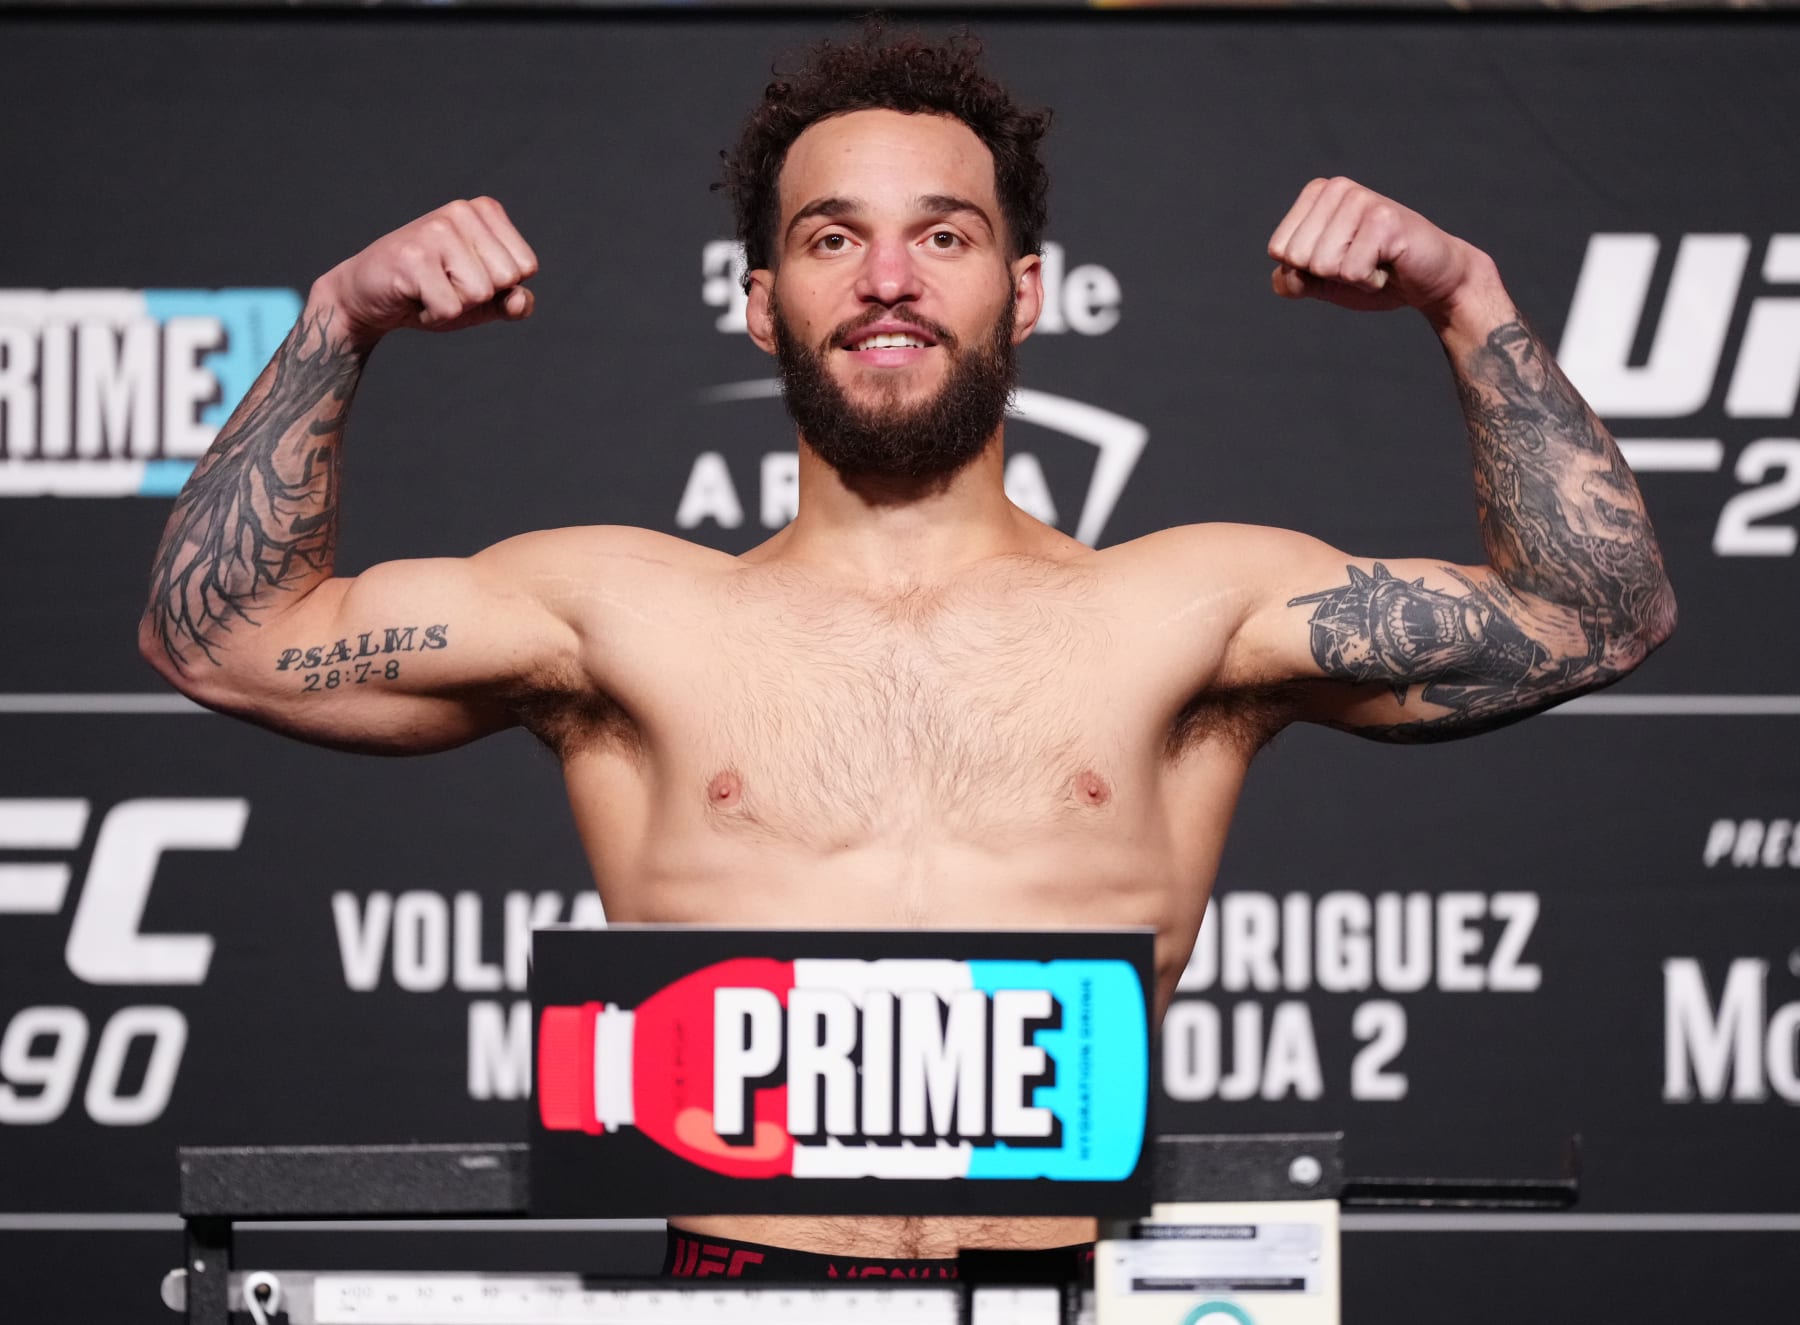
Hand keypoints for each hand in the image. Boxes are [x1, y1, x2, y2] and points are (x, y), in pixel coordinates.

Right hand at [311, 198, 538, 346]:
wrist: (366, 297)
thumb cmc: (429, 294)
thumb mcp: (481, 301)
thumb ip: (511, 302)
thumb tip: (520, 300)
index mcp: (484, 211)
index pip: (526, 266)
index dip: (499, 287)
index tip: (465, 278)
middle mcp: (461, 211)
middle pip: (506, 278)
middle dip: (478, 297)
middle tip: (444, 285)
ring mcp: (435, 230)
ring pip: (480, 293)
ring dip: (454, 306)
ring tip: (428, 289)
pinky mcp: (413, 257)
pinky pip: (451, 308)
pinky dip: (434, 316)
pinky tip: (413, 297)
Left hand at [1266, 177, 1484, 317]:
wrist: (1431, 281)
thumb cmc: (1375, 275)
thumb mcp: (1323, 282)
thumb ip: (1293, 280)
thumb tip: (1281, 279)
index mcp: (1316, 195)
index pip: (1278, 249)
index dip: (1306, 271)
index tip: (1340, 260)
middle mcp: (1336, 188)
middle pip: (1296, 257)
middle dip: (1327, 274)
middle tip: (1360, 261)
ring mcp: (1361, 200)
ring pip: (1322, 265)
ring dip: (1351, 277)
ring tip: (1376, 261)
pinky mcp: (1384, 220)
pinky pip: (1351, 272)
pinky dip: (1370, 281)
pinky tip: (1389, 264)